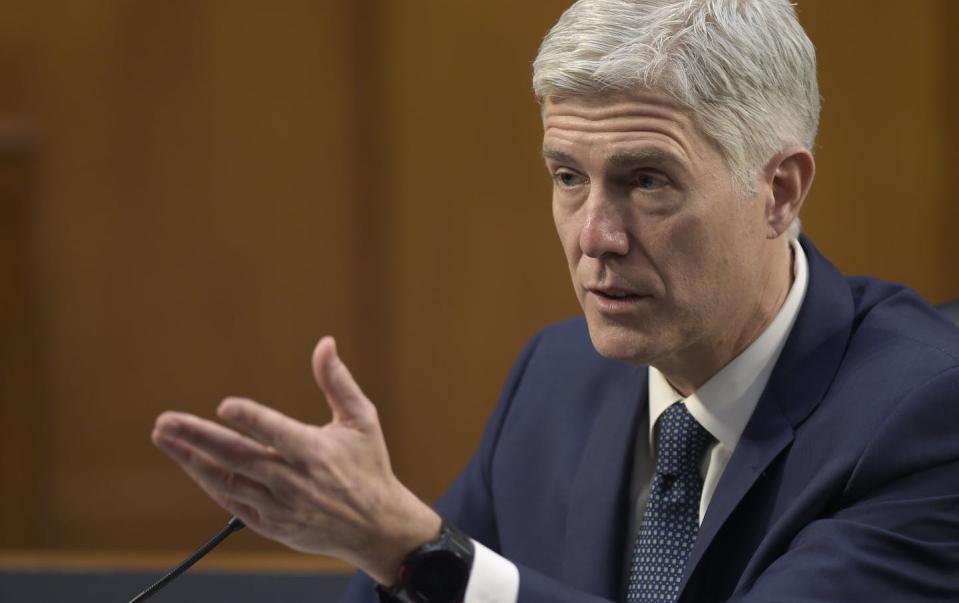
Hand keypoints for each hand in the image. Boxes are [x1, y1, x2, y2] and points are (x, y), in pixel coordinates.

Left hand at [151, 336, 440, 584]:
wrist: (375, 527)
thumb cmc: (369, 465)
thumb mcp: (362, 420)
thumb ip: (338, 382)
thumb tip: (324, 343)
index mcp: (317, 453)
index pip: (278, 433)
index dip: (252, 418)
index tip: (225, 405)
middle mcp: (294, 481)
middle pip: (239, 457)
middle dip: (198, 437)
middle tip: (166, 420)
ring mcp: (279, 506)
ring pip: (227, 481)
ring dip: (192, 459)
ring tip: (164, 436)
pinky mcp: (270, 524)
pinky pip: (231, 502)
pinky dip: (208, 481)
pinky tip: (189, 462)